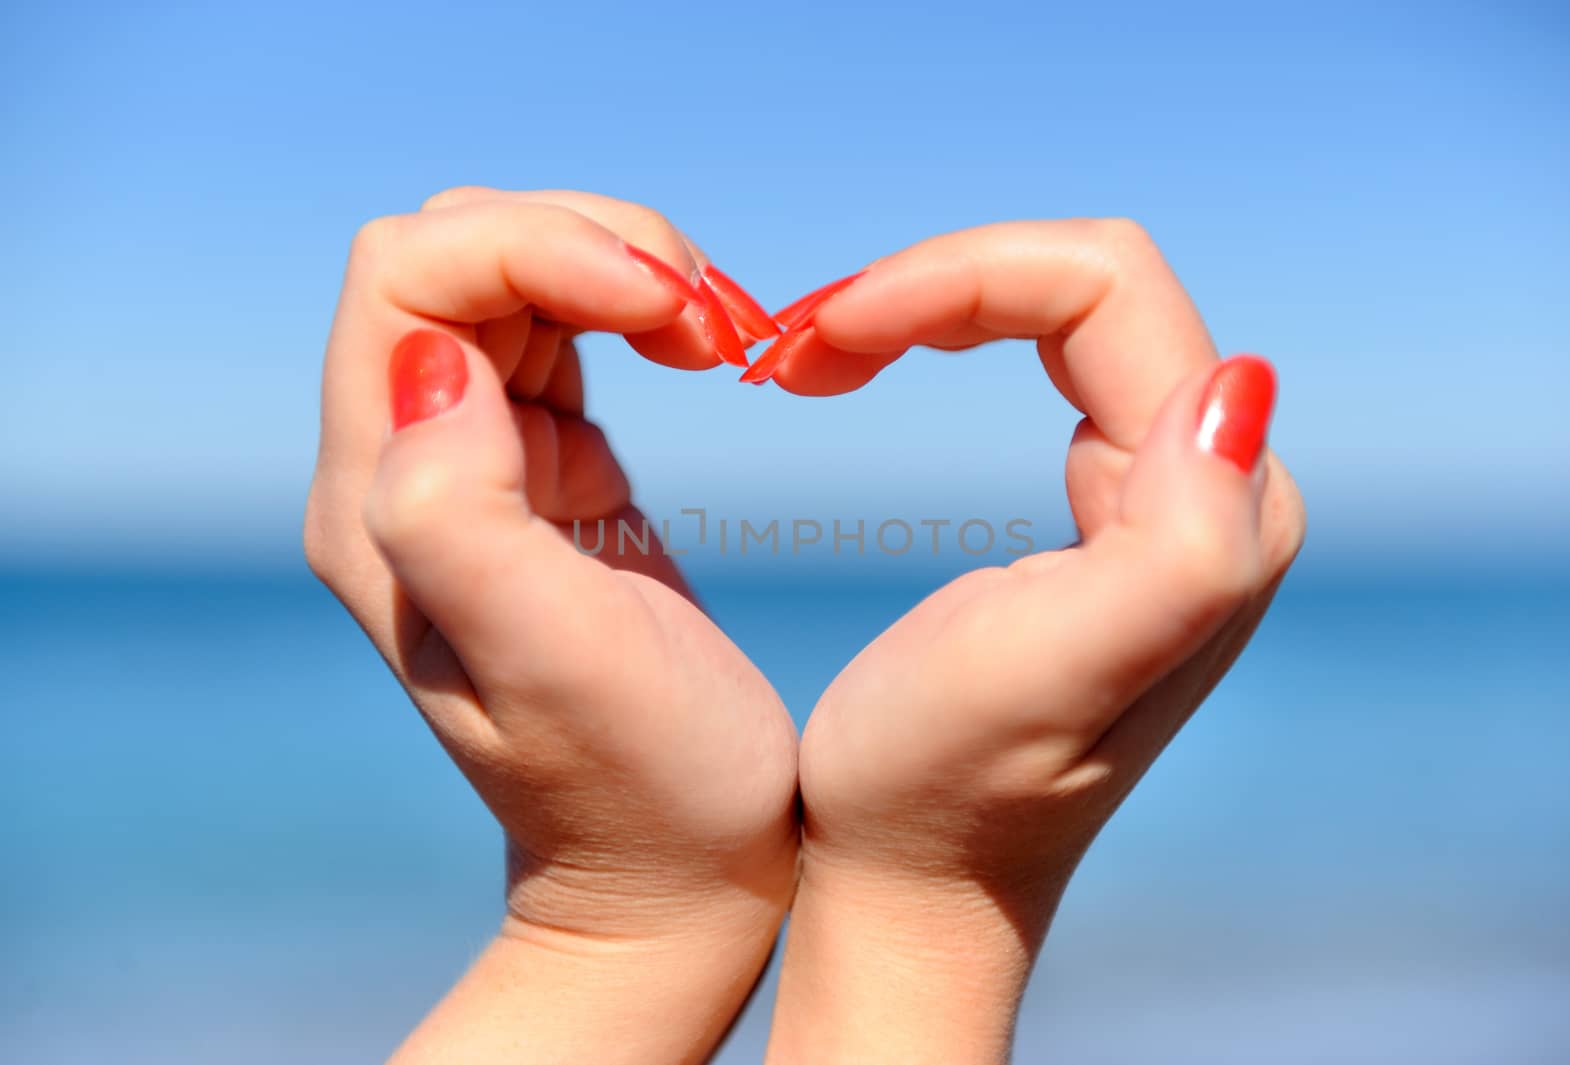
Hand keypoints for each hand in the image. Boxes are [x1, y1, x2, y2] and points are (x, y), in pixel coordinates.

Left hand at [303, 188, 797, 1062]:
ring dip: (623, 264)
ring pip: (517, 271)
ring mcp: (480, 462)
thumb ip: (459, 511)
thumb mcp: (554, 661)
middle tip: (703, 319)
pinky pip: (569, 326)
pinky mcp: (550, 468)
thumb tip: (433, 359)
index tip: (661, 308)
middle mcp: (411, 467)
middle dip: (587, 244)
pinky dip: (641, 304)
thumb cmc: (640, 781)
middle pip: (460, 250)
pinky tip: (701, 348)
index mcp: (384, 503)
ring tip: (717, 331)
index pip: (407, 275)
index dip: (534, 249)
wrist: (675, 868)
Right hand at [764, 221, 1306, 1062]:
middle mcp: (1214, 489)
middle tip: (800, 342)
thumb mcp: (1049, 676)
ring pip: (1058, 309)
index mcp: (1215, 509)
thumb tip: (1243, 386)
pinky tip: (872, 364)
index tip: (828, 332)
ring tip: (813, 355)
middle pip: (1084, 285)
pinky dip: (941, 335)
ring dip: (927, 305)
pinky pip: (1044, 358)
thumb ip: (1178, 547)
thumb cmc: (942, 790)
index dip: (959, 276)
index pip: (1104, 286)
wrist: (914, 882)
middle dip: (932, 284)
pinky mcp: (1109, 511)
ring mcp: (1163, 497)